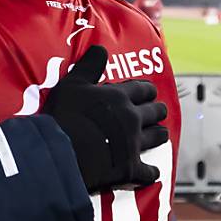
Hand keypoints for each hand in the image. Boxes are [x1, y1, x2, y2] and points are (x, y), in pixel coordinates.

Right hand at [42, 45, 167, 192]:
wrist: (60, 152)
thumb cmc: (63, 116)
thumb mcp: (71, 84)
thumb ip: (89, 66)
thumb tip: (101, 49)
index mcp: (119, 97)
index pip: (143, 89)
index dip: (147, 90)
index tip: (148, 92)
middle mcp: (132, 118)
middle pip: (155, 111)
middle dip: (157, 110)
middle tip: (156, 111)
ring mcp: (134, 144)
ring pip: (158, 136)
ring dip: (159, 134)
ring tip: (159, 134)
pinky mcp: (131, 169)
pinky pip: (149, 171)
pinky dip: (150, 171)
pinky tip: (150, 171)